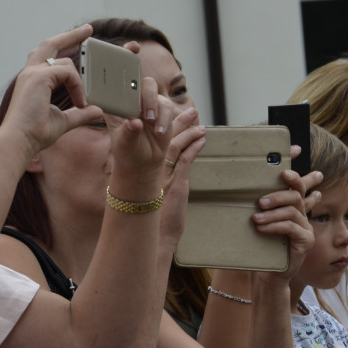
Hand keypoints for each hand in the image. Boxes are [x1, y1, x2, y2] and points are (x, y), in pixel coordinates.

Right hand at [1, 24, 102, 155]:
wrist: (20, 141)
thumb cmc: (35, 133)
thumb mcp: (63, 121)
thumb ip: (79, 114)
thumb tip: (96, 110)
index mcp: (33, 79)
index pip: (48, 55)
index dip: (64, 46)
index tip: (80, 40)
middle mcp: (31, 72)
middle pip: (51, 43)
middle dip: (71, 35)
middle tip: (88, 29)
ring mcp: (33, 72)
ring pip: (65, 63)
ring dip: (79, 82)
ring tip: (82, 101)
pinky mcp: (39, 77)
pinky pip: (67, 72)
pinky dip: (77, 86)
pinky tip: (79, 102)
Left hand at [107, 76, 177, 174]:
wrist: (144, 160)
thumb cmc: (128, 150)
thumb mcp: (124, 144)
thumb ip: (128, 132)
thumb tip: (135, 123)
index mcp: (116, 103)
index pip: (117, 85)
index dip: (121, 80)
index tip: (126, 91)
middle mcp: (132, 99)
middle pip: (139, 82)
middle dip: (146, 95)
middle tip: (147, 116)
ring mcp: (147, 102)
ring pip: (154, 90)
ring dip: (155, 106)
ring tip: (153, 126)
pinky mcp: (161, 109)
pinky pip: (166, 105)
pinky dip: (164, 118)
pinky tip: (159, 132)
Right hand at [158, 108, 206, 246]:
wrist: (155, 237)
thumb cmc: (155, 223)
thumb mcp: (151, 199)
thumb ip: (153, 185)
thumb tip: (156, 180)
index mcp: (145, 171)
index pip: (154, 144)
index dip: (163, 128)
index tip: (170, 116)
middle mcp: (152, 170)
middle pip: (164, 138)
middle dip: (178, 122)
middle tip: (189, 110)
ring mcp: (163, 176)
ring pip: (175, 145)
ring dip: (189, 132)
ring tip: (199, 122)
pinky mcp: (176, 183)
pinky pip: (186, 159)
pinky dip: (195, 147)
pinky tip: (202, 139)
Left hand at [251, 168, 320, 283]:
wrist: (267, 275)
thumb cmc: (260, 247)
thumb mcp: (258, 224)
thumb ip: (257, 209)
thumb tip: (239, 193)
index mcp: (292, 208)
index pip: (297, 185)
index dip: (295, 175)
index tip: (285, 169)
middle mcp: (302, 215)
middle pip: (295, 195)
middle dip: (278, 195)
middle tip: (260, 202)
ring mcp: (306, 228)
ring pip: (292, 210)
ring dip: (272, 213)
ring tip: (256, 218)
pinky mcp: (306, 241)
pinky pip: (291, 227)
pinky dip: (275, 226)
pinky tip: (262, 229)